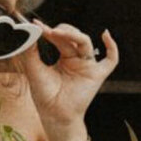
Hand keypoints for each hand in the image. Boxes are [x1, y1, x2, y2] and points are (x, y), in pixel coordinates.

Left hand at [21, 22, 118, 140]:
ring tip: (58, 32)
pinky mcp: (97, 74)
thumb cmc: (45, 96)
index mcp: (64, 58)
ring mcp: (88, 66)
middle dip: (61, 31)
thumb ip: (31, 52)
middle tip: (48, 31)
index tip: (37, 25)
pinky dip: (112, 47)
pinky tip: (105, 35)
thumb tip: (28, 33)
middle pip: (73, 36)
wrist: (54, 115)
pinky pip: (111, 60)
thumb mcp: (34, 70)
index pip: (59, 38)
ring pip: (85, 42)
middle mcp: (77, 59)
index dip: (49, 31)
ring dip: (73, 34)